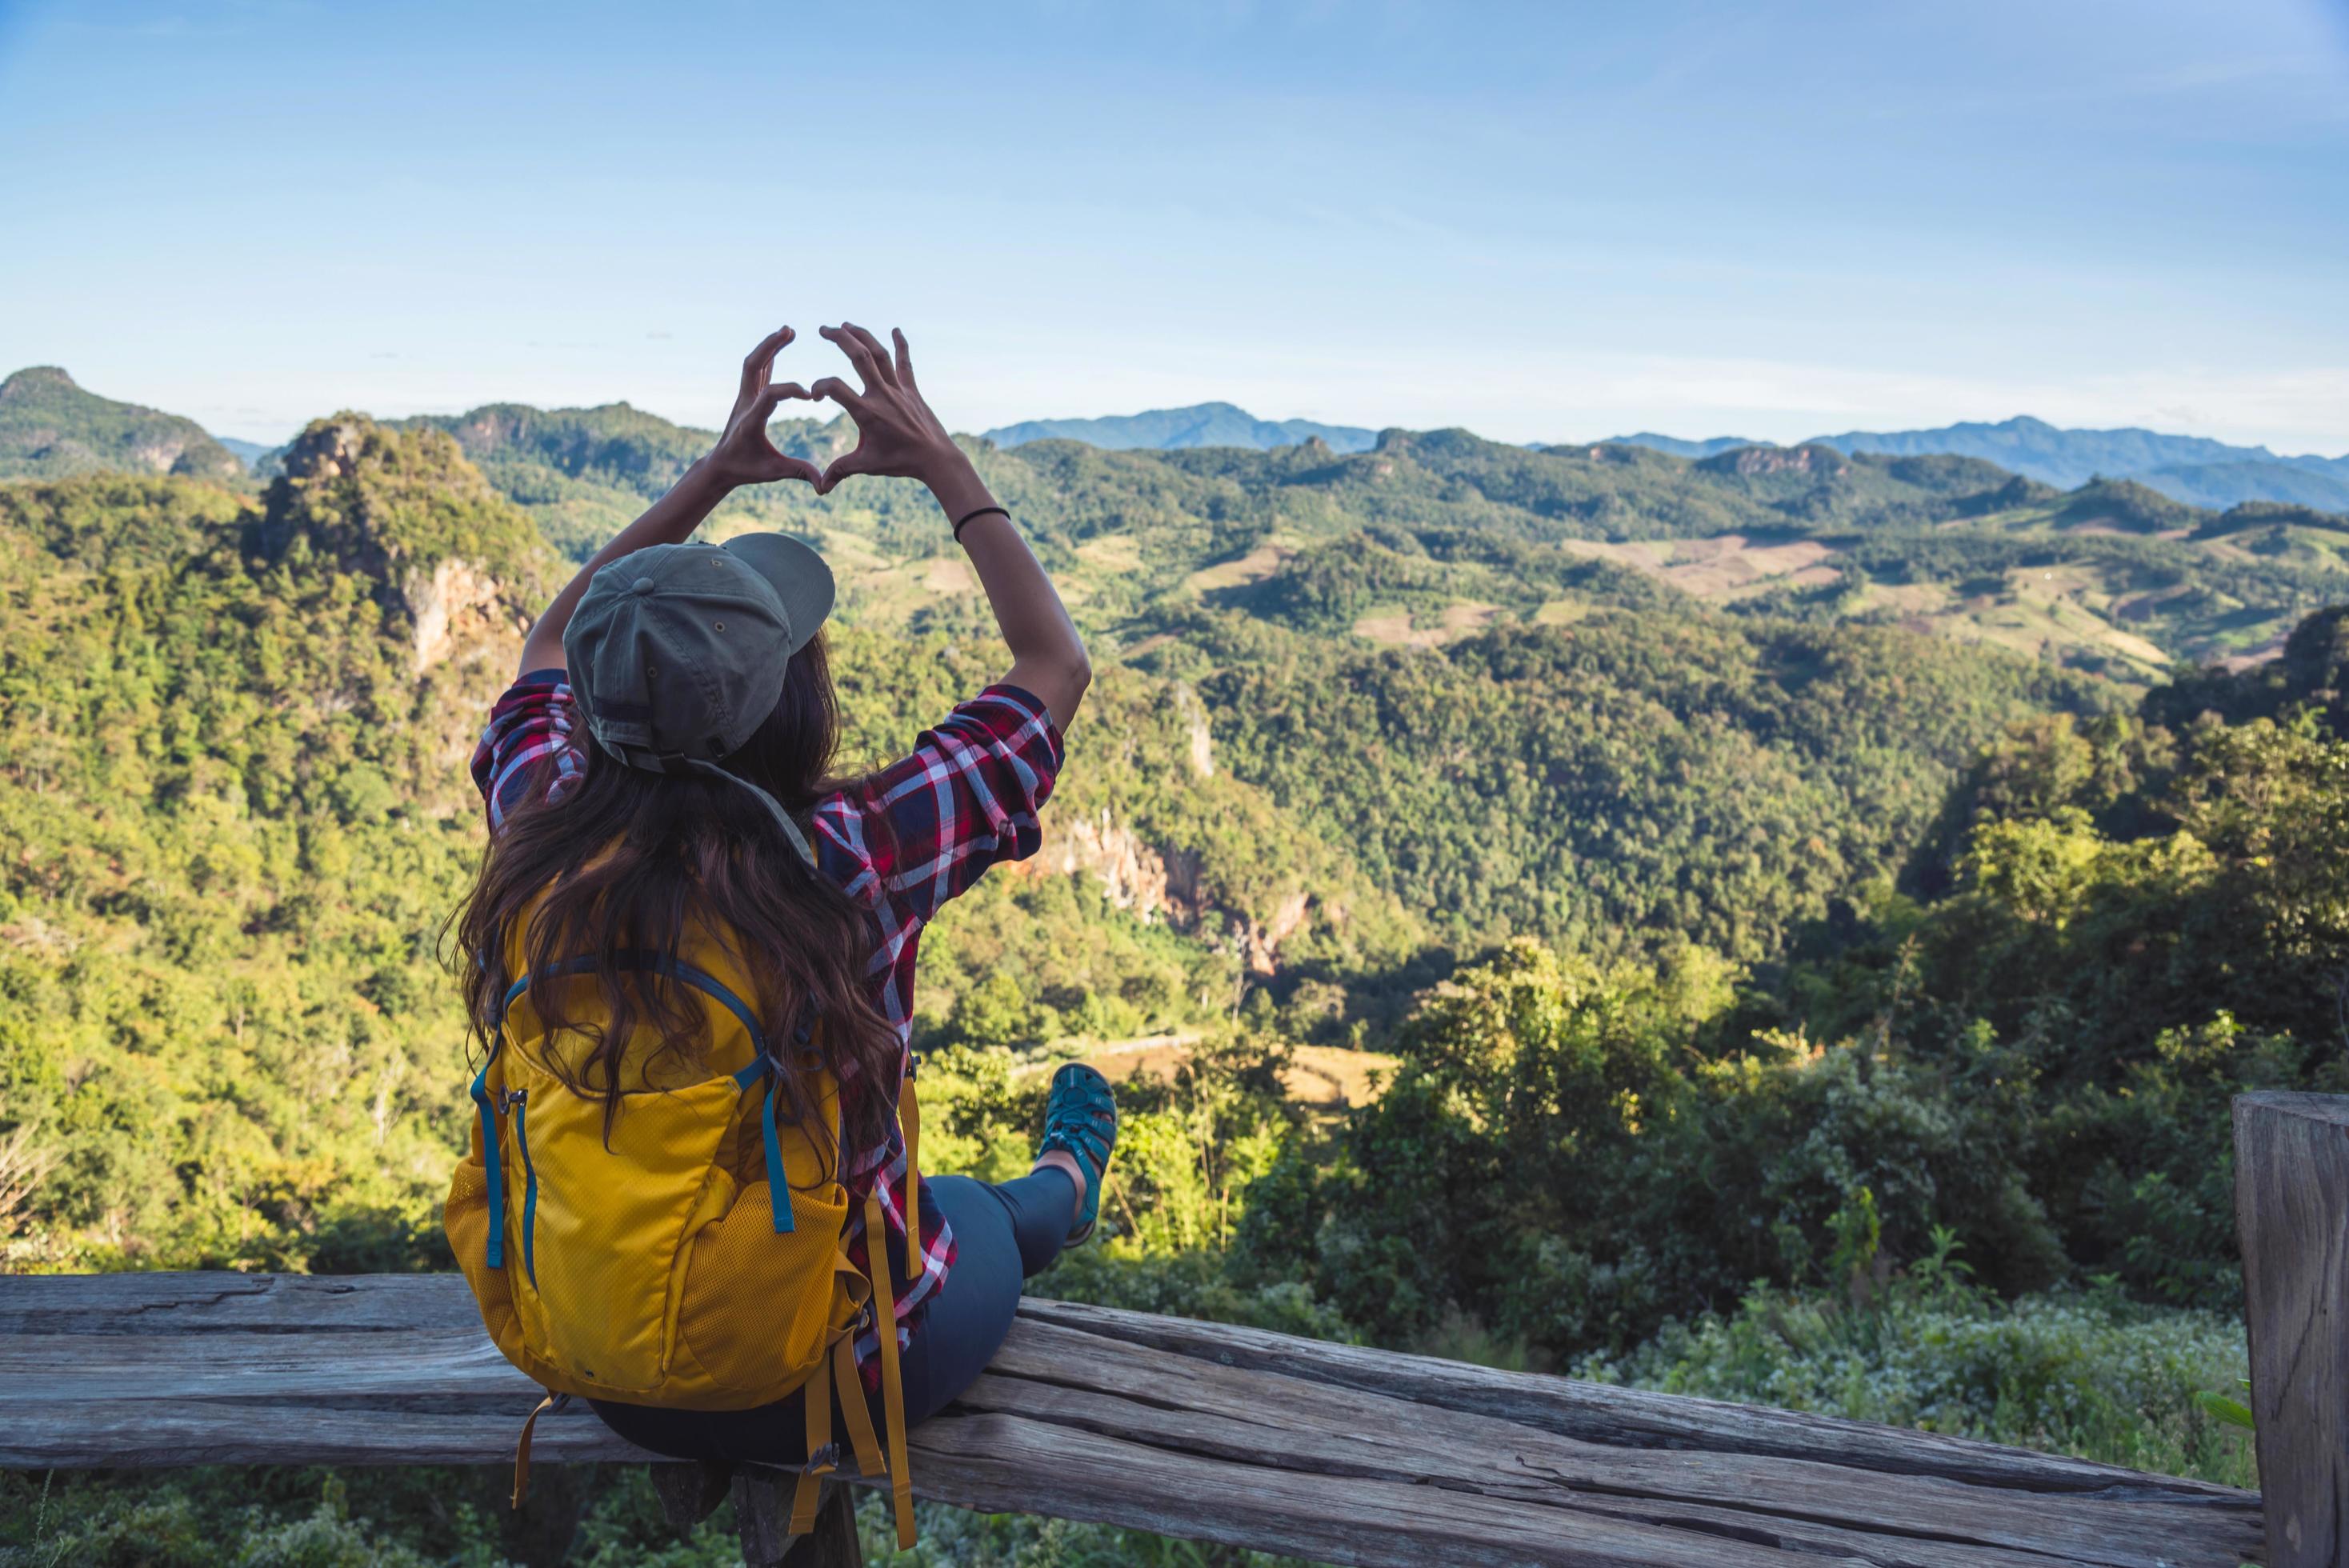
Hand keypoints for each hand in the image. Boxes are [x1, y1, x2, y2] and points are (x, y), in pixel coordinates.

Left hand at [703, 326, 821, 488]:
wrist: (720, 465)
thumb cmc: (746, 469)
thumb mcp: (772, 473)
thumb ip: (798, 473)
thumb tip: (822, 485)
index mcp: (751, 421)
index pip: (769, 395)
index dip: (790, 390)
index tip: (811, 396)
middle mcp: (745, 403)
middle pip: (753, 366)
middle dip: (770, 347)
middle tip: (790, 331)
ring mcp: (744, 397)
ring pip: (754, 363)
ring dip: (770, 345)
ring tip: (788, 330)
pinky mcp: (748, 396)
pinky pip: (758, 369)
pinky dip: (769, 355)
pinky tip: (780, 342)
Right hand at [808, 324, 969, 496]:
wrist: (935, 459)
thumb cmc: (899, 462)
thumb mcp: (865, 466)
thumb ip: (839, 471)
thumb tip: (819, 489)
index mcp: (867, 412)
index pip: (835, 387)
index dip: (820, 386)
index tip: (814, 394)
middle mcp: (882, 395)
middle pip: (859, 356)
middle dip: (839, 338)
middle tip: (823, 329)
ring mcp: (898, 389)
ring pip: (879, 353)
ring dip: (862, 335)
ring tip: (846, 325)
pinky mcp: (911, 389)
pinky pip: (905, 362)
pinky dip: (901, 344)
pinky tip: (896, 330)